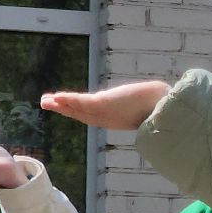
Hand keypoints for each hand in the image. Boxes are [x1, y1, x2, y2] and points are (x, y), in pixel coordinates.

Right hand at [40, 80, 170, 131]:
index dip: (76, 111)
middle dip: (63, 109)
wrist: (167, 106)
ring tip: (45, 101)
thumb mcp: (146, 101)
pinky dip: (69, 100)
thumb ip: (142, 101)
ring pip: (79, 110)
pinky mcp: (105, 105)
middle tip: (45, 103)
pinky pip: (83, 103)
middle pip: (81, 114)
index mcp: (115, 117)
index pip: (91, 115)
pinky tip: (57, 97)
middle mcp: (109, 118)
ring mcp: (106, 113)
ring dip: (61, 105)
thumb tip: (153, 94)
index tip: (62, 106)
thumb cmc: (160, 104)